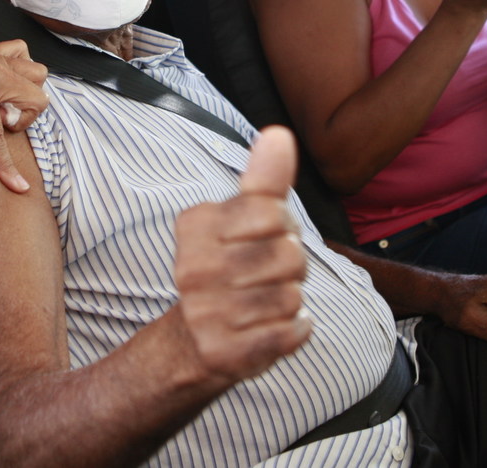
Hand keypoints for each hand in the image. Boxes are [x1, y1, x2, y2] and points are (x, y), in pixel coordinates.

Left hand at [0, 19, 47, 193]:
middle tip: (1, 124)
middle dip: (23, 119)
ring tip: (8, 102)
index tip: (18, 185)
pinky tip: (4, 78)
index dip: (8, 169)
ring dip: (27, 92)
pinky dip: (19, 65)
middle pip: (35, 101)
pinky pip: (19, 52)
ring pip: (36, 74)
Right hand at [173, 127, 312, 385]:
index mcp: (194, 227)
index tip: (262, 236)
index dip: (282, 226)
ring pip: (292, 296)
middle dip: (292, 266)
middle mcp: (193, 269)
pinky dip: (293, 329)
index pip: (271, 211)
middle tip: (267, 274)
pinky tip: (270, 327)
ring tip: (264, 302)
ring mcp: (205, 314)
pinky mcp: (224, 353)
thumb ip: (263, 179)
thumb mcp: (241, 218)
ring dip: (290, 301)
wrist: (193, 339)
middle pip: (288, 255)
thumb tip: (279, 134)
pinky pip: (291, 332)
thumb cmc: (228, 266)